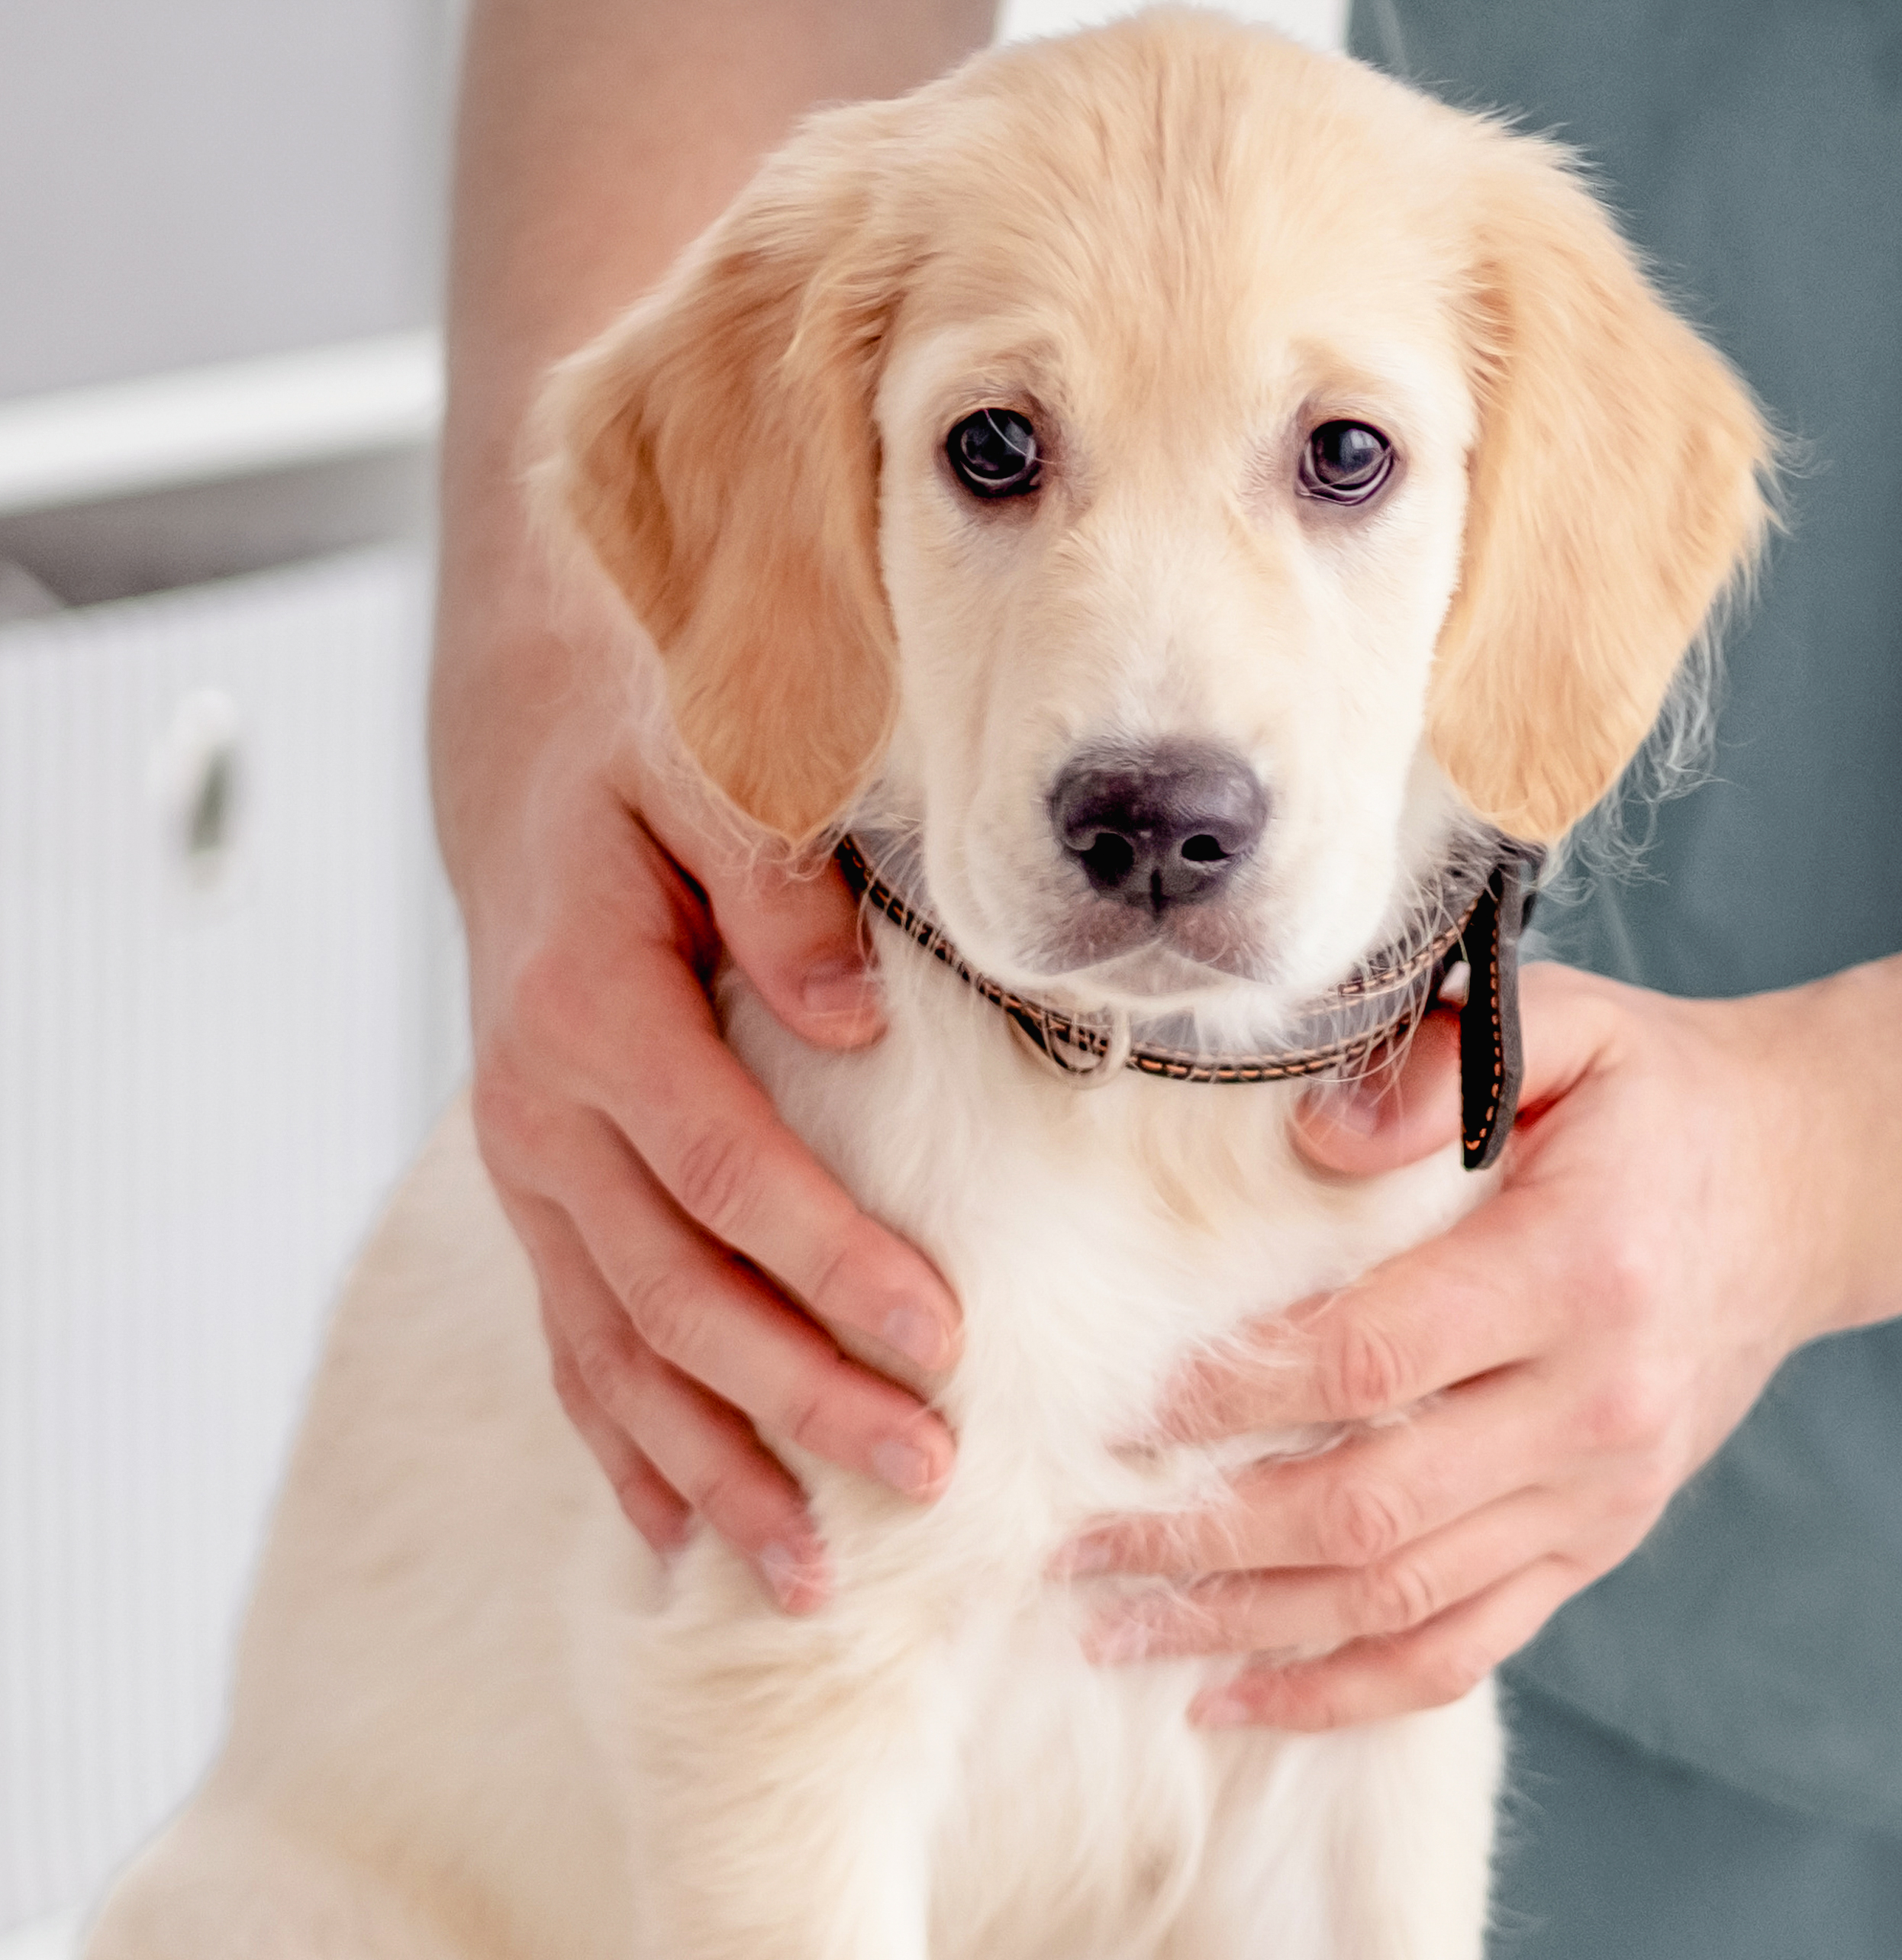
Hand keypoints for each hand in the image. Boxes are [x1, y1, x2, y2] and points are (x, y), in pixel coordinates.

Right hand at [446, 625, 962, 1612]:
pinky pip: (575, 1343)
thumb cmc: (646, 753)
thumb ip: (780, 883)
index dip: (835, 1264)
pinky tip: (683, 1534)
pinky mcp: (539, 1201)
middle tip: (927, 1479)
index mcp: (592, 1011)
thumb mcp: (713, 767)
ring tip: (811, 1577)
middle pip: (679, 1292)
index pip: (730, 1170)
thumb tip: (858, 1020)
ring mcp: (528, 1173)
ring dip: (714, 1467)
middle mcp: (541, 1115)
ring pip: (618, 1351)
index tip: (944, 1343)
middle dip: (801, 1401)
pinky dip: (628, 1445)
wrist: (527, 760)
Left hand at [1067, 964, 1852, 1729]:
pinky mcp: (1601, 1539)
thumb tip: (1311, 1142)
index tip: (1123, 1410)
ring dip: (1245, 1628)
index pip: (1372, 1357)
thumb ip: (1439, 1065)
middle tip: (1074, 1544)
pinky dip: (1347, 1688)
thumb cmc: (1657, 1098)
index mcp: (1576, 1267)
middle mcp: (1595, 1400)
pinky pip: (1466, 1645)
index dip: (1235, 1397)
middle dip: (1203, 1539)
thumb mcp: (1572, 1025)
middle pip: (1367, 1508)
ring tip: (1113, 1630)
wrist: (1811, 1186)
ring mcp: (1602, 1490)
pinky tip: (1238, 1694)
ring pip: (1400, 1599)